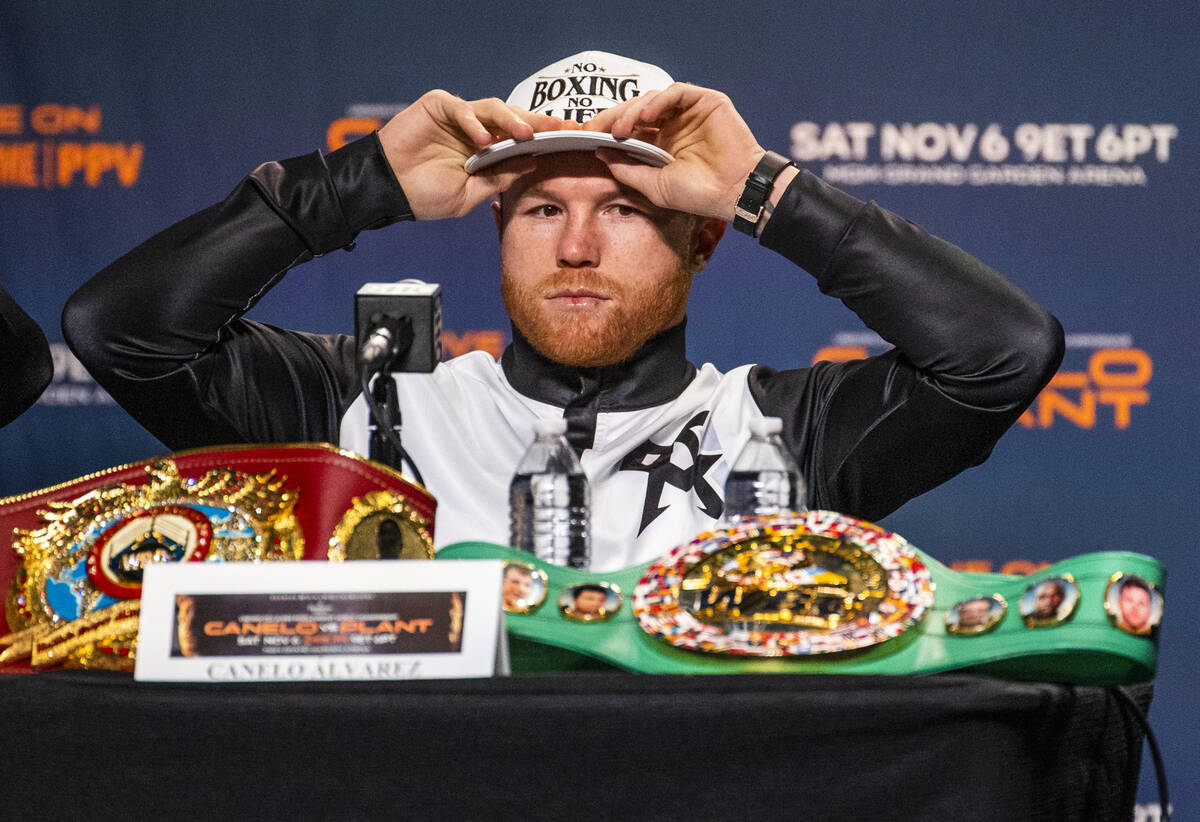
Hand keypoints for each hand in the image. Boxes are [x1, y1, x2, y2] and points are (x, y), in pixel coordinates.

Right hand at [377, 90, 567, 219]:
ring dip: (511, 120)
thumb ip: (501, 176)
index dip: (547, 138)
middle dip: (539, 124)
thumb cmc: (426, 195)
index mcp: (488, 150)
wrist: (389, 190)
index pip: (522, 139)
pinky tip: (482, 139)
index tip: (574, 140)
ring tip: (526, 135)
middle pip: (514, 120)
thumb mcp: (471, 193)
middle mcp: (476, 129)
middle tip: (563, 129)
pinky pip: (461, 108)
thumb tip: (535, 163)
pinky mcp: (438, 106)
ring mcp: (458, 116)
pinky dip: (472, 122)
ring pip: (492, 109)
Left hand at [583, 83, 765, 219]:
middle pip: (636, 111)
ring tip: (621, 128)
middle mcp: (673, 125)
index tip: (585, 135)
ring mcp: (689, 112)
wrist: (733, 192)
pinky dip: (658, 101)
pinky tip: (646, 115)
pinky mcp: (706, 102)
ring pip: (653, 99)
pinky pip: (677, 92)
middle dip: (613, 117)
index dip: (607, 129)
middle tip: (596, 128)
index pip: (629, 129)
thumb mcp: (652, 184)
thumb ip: (626, 168)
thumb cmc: (697, 194)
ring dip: (633, 110)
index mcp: (661, 144)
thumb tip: (599, 151)